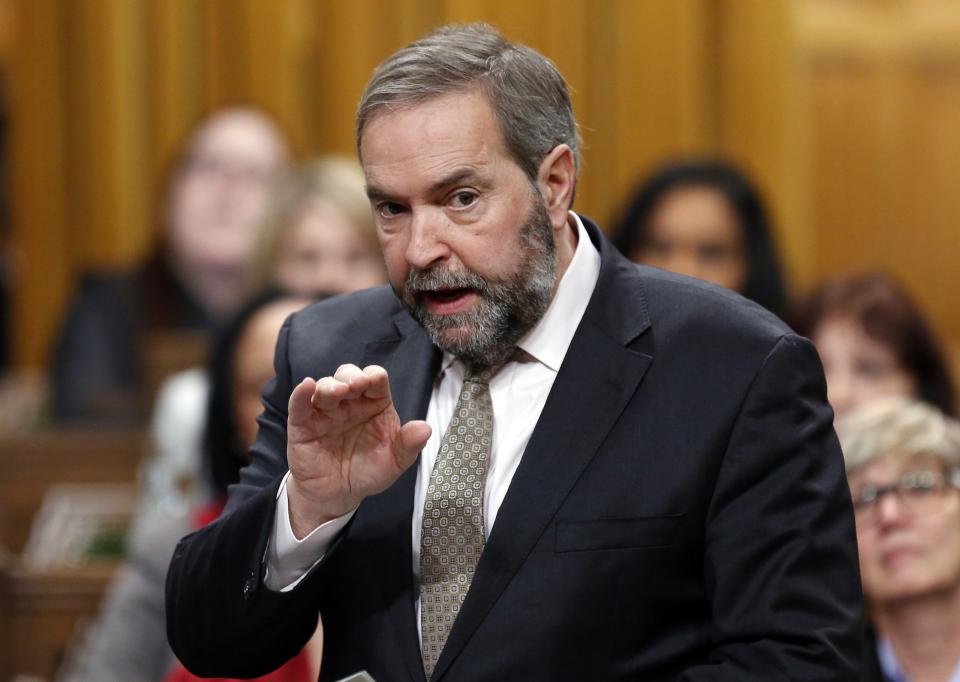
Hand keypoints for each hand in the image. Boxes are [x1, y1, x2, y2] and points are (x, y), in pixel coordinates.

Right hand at [285, 364, 430, 537]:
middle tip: (356, 384)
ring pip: (324, 387)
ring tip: (337, 392)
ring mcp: (325, 412)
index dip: (374, 376)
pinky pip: (300, 405)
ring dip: (330, 385)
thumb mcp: (395, 461)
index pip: (375, 379)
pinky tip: (307, 386)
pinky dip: (301, 394)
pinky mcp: (303, 425)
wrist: (339, 495)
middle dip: (351, 375)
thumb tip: (426, 428)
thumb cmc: (368, 471)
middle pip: (348, 375)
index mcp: (374, 403)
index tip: (375, 381)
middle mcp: (349, 402)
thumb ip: (409, 444)